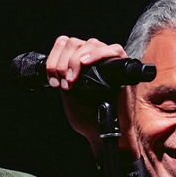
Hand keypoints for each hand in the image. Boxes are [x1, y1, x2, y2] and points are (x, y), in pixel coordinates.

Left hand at [45, 35, 127, 156]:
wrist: (102, 134)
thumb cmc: (88, 119)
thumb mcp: (68, 95)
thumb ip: (64, 76)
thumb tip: (58, 62)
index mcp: (81, 65)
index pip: (65, 44)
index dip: (54, 57)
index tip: (51, 79)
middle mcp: (96, 60)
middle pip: (75, 42)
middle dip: (63, 61)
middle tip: (62, 81)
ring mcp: (110, 62)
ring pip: (91, 43)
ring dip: (76, 60)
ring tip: (72, 79)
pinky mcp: (124, 68)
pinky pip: (114, 50)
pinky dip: (97, 54)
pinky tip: (85, 65)